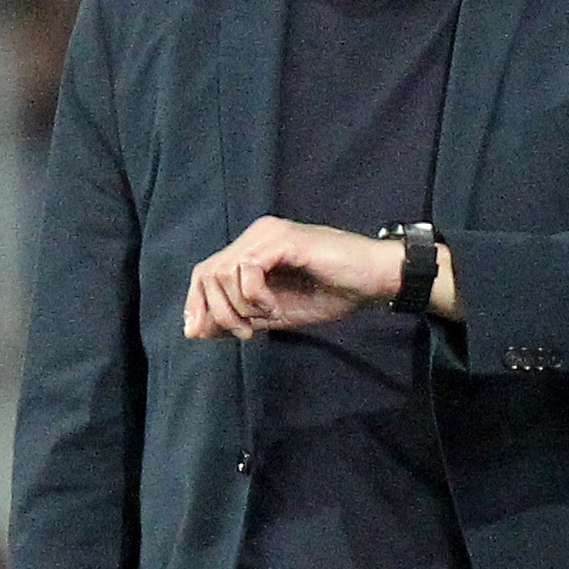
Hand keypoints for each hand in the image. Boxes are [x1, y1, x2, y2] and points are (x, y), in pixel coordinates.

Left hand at [183, 217, 404, 340]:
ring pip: (223, 273)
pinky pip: (249, 270)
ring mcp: (268, 235)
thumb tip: (196, 330)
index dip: (195, 304)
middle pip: (207, 272)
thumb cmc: (331, 294)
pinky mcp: (284, 240)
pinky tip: (275, 307)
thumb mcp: (274, 315)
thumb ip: (238, 318)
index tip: (199, 333)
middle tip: (246, 333)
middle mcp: (256, 235)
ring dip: (239, 307)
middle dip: (217, 312)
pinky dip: (255, 296)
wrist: (372, 282)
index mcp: (251, 250)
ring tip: (266, 318)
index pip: (204, 272)